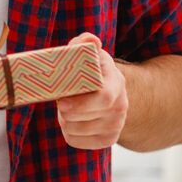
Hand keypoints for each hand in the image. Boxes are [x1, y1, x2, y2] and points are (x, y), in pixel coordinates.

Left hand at [56, 32, 127, 149]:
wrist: (108, 91)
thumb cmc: (91, 69)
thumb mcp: (89, 53)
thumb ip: (85, 43)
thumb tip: (90, 40)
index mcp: (116, 83)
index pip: (104, 98)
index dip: (80, 104)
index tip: (61, 102)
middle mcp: (120, 107)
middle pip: (84, 118)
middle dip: (65, 111)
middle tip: (61, 100)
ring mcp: (116, 126)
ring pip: (76, 130)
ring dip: (64, 120)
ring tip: (68, 108)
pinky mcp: (107, 140)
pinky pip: (76, 141)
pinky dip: (68, 132)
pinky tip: (72, 120)